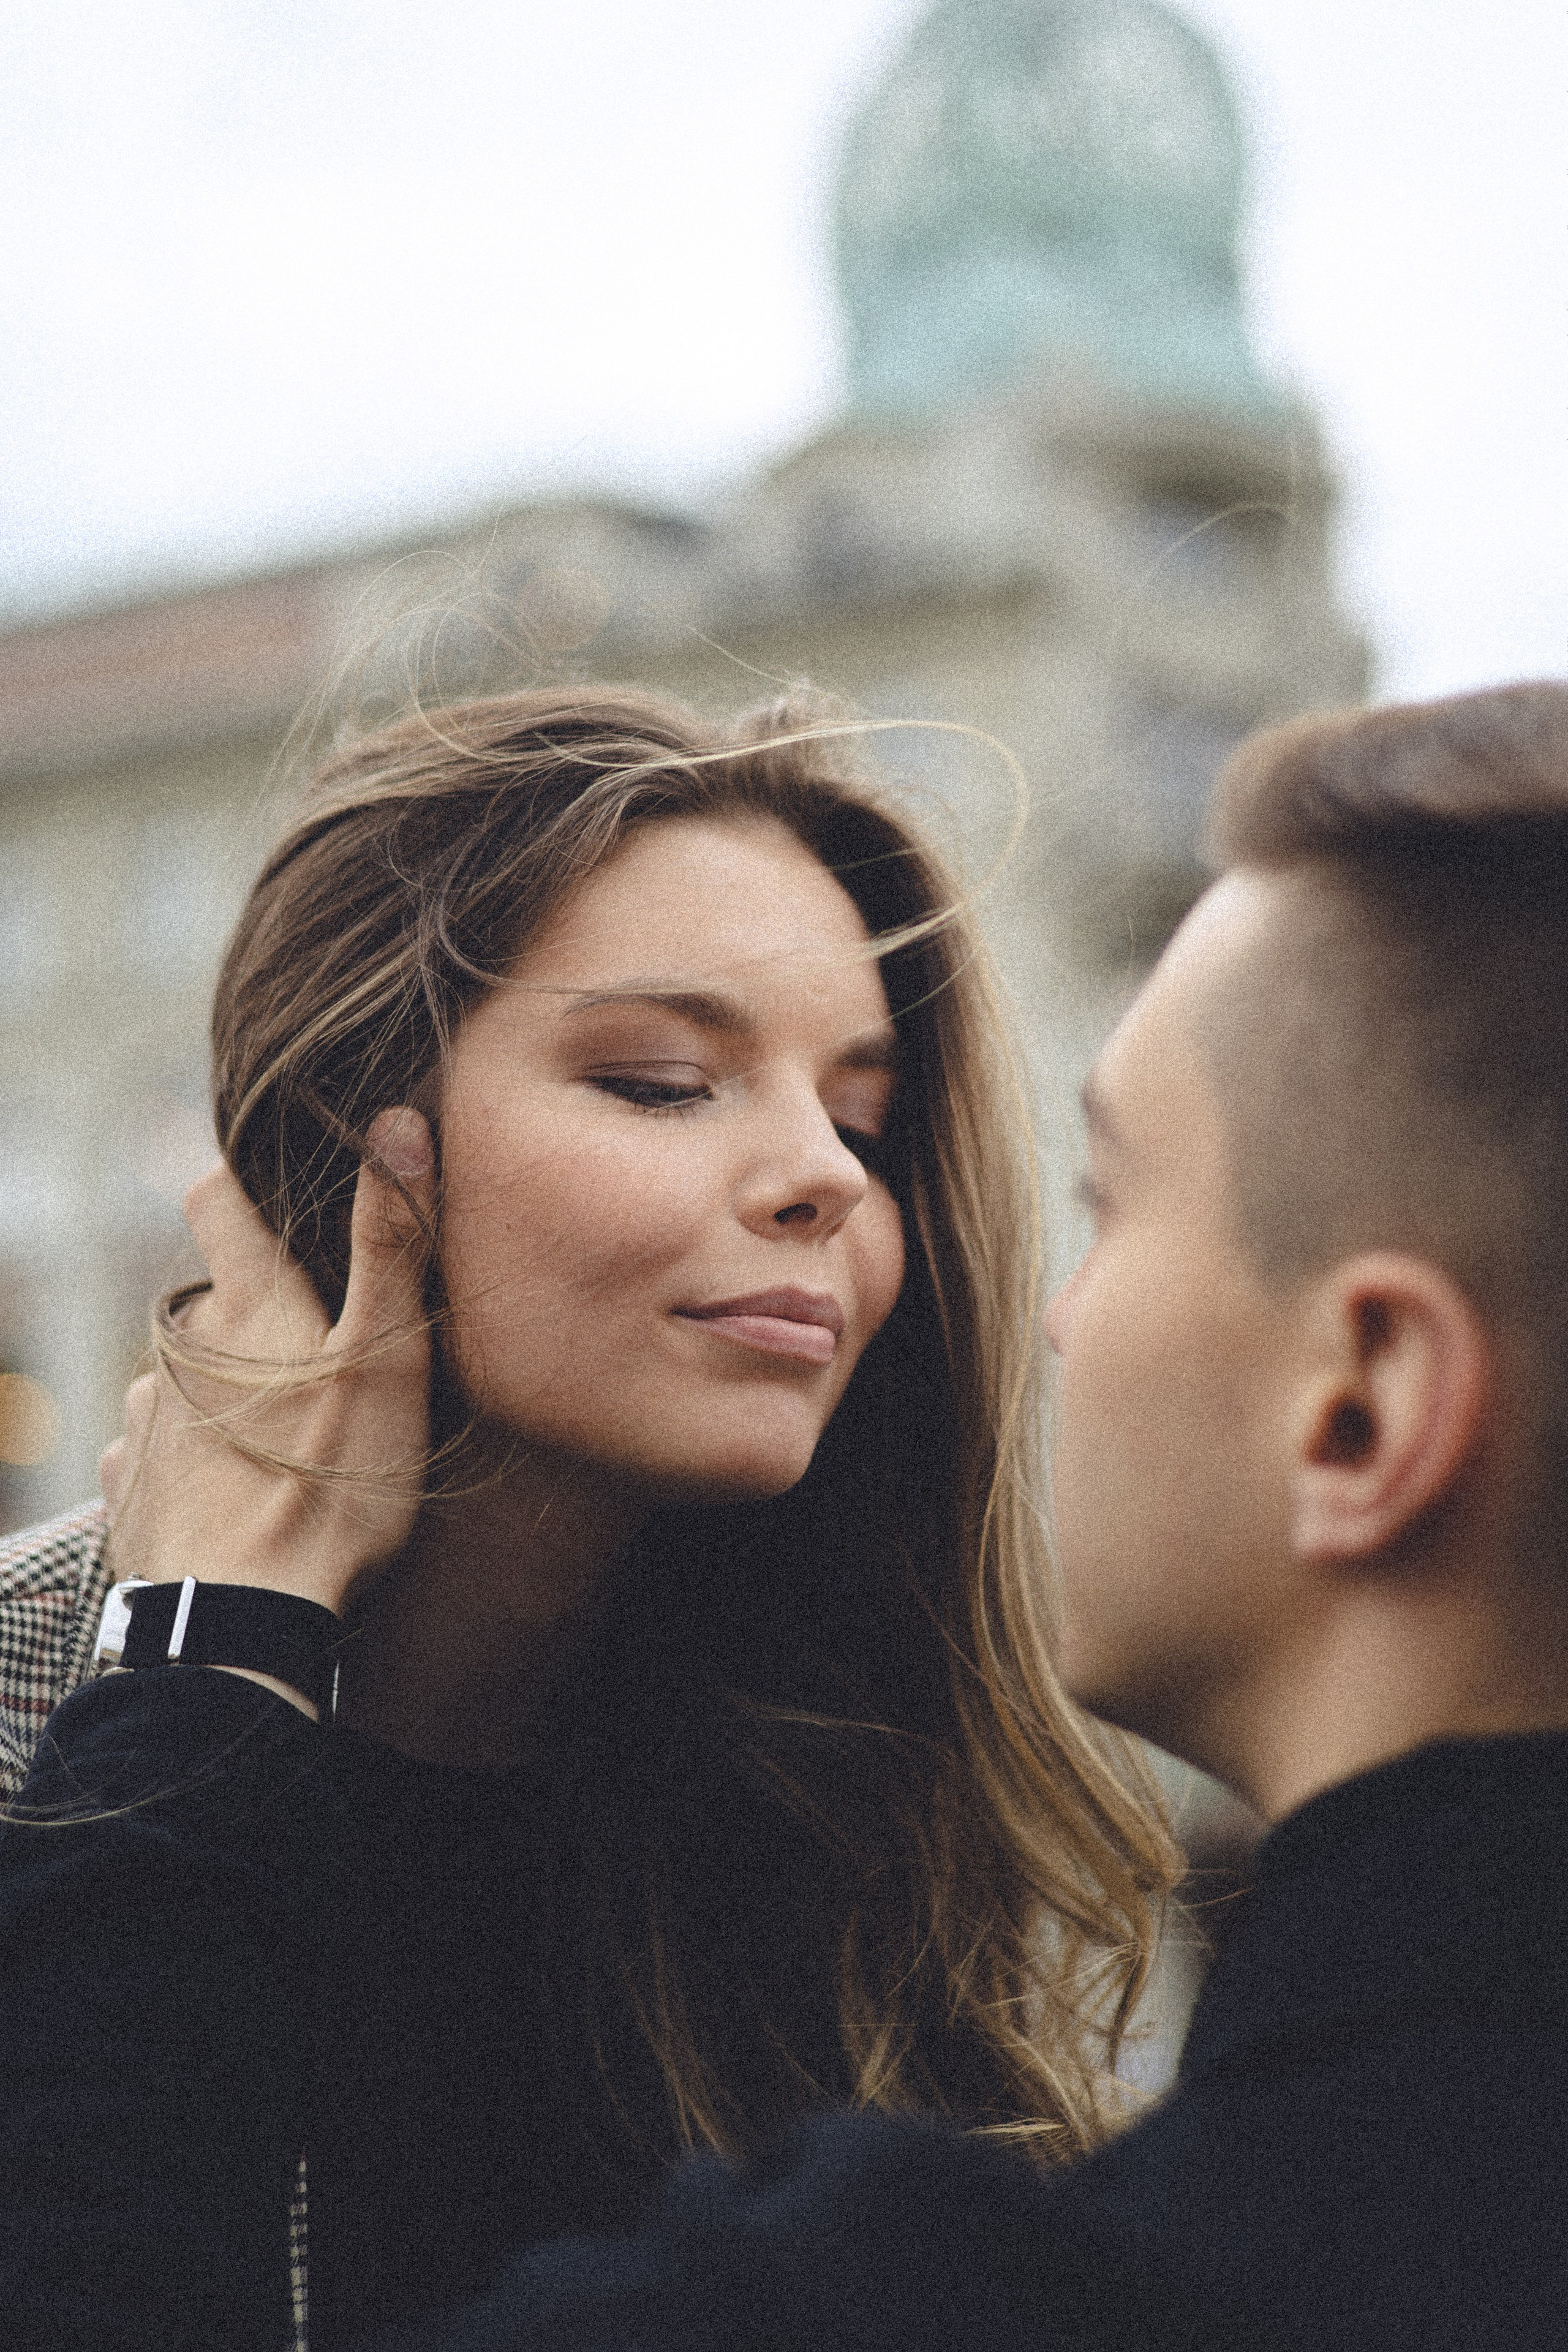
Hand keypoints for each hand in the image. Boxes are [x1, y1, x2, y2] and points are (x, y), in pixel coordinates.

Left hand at [100, 1108, 437, 1620]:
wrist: (243, 1628)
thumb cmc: (332, 1491)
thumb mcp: (386, 1361)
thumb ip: (390, 1242)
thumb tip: (394, 1121)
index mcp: (243, 1308)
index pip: (217, 1198)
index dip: (242, 1182)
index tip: (274, 1189)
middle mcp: (174, 1352)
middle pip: (212, 1302)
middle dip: (258, 1319)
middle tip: (321, 1363)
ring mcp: (142, 1423)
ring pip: (180, 1377)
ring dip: (221, 1393)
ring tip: (281, 1441)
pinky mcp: (126, 1490)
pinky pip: (154, 1452)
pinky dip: (190, 1460)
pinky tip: (233, 1493)